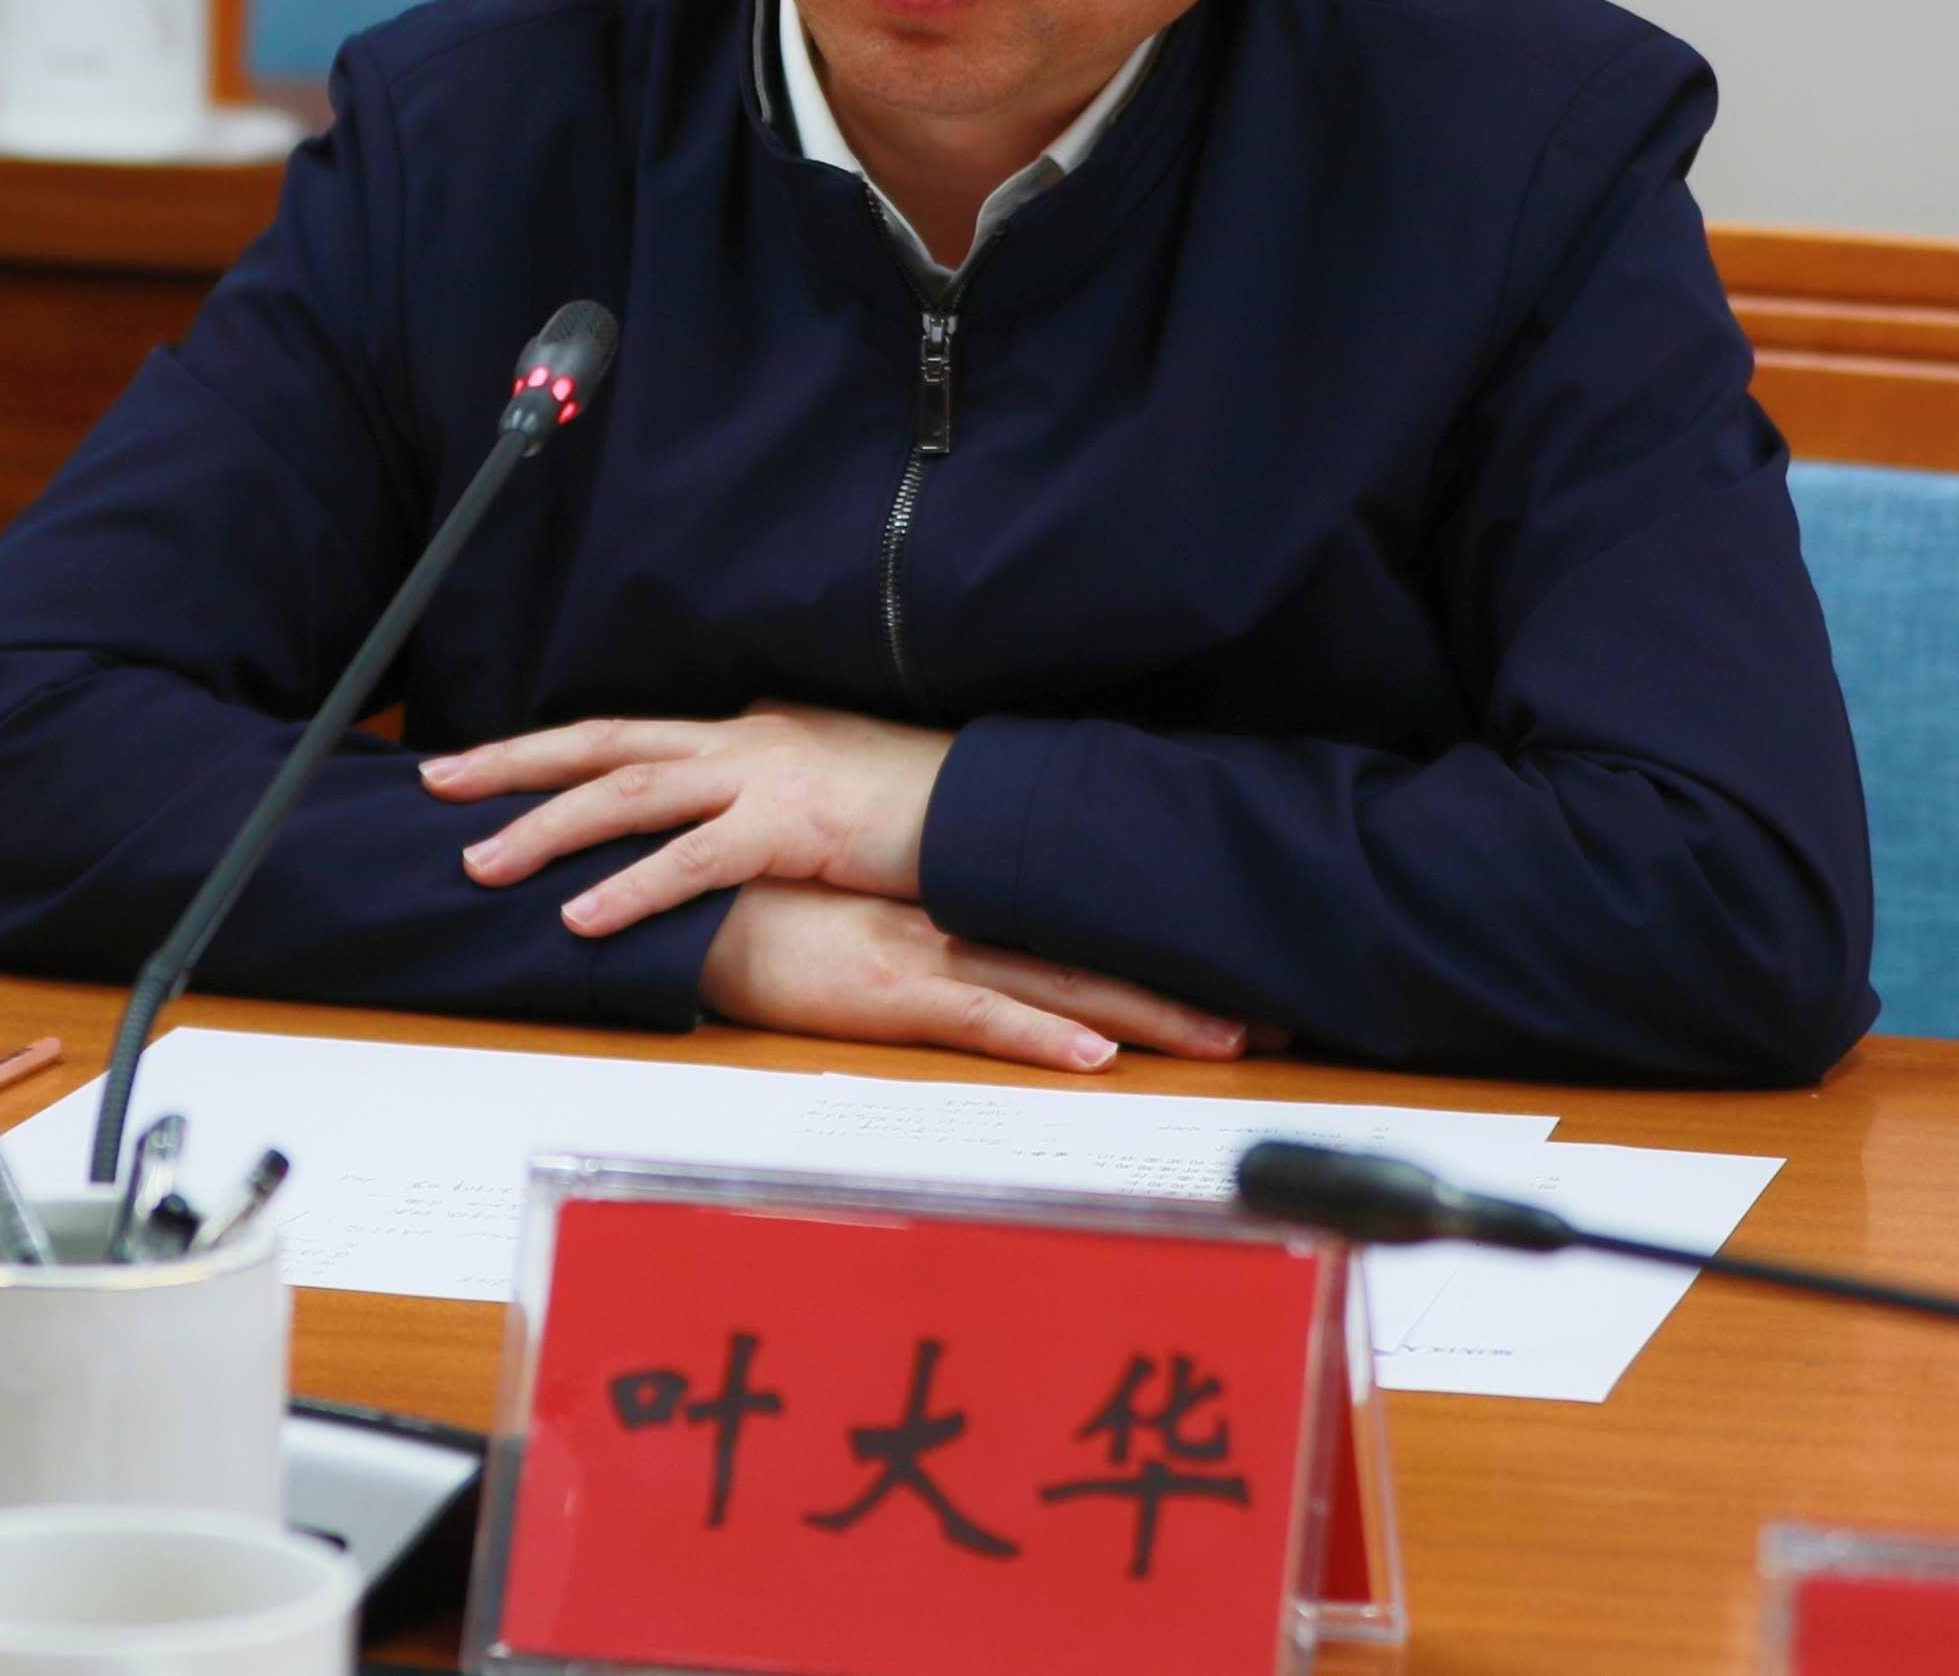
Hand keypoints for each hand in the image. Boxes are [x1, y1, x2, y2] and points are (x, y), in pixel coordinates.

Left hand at [423, 703, 950, 938]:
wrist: (997, 805)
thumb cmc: (923, 805)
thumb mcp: (835, 782)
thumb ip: (772, 792)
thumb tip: (729, 812)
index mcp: (750, 730)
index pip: (633, 736)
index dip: (554, 752)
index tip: (486, 765)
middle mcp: (745, 738)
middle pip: (605, 742)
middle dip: (515, 761)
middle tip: (437, 781)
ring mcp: (764, 776)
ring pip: (628, 794)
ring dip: (546, 827)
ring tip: (480, 862)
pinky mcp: (789, 826)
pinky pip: (691, 859)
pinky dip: (628, 888)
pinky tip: (578, 917)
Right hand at [700, 882, 1249, 1072]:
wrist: (685, 898)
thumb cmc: (765, 908)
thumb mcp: (856, 913)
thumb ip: (914, 922)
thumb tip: (968, 937)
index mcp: (955, 908)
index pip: (1072, 932)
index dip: (1150, 954)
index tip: (1230, 975)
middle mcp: (958, 926)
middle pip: (1090, 960)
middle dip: (1182, 992)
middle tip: (1273, 1020)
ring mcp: (928, 957)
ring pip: (1059, 989)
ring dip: (1146, 1016)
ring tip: (1228, 1038)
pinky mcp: (887, 993)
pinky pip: (979, 1019)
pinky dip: (1038, 1039)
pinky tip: (1095, 1059)